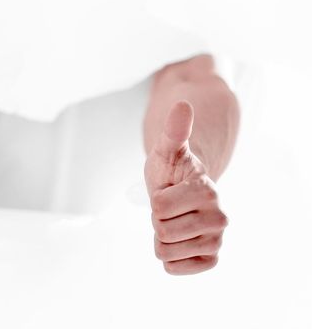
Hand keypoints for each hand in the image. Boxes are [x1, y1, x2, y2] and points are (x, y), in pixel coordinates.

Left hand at [144, 101, 227, 274]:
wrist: (182, 192)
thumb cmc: (171, 170)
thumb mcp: (168, 149)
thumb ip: (173, 131)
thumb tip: (182, 105)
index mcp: (208, 191)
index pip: (159, 208)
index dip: (154, 201)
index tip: (167, 192)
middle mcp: (219, 218)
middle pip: (162, 232)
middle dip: (157, 220)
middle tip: (169, 209)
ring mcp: (217, 240)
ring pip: (165, 252)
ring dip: (161, 238)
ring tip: (173, 222)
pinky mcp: (210, 258)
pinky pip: (176, 269)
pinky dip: (169, 258)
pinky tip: (177, 242)